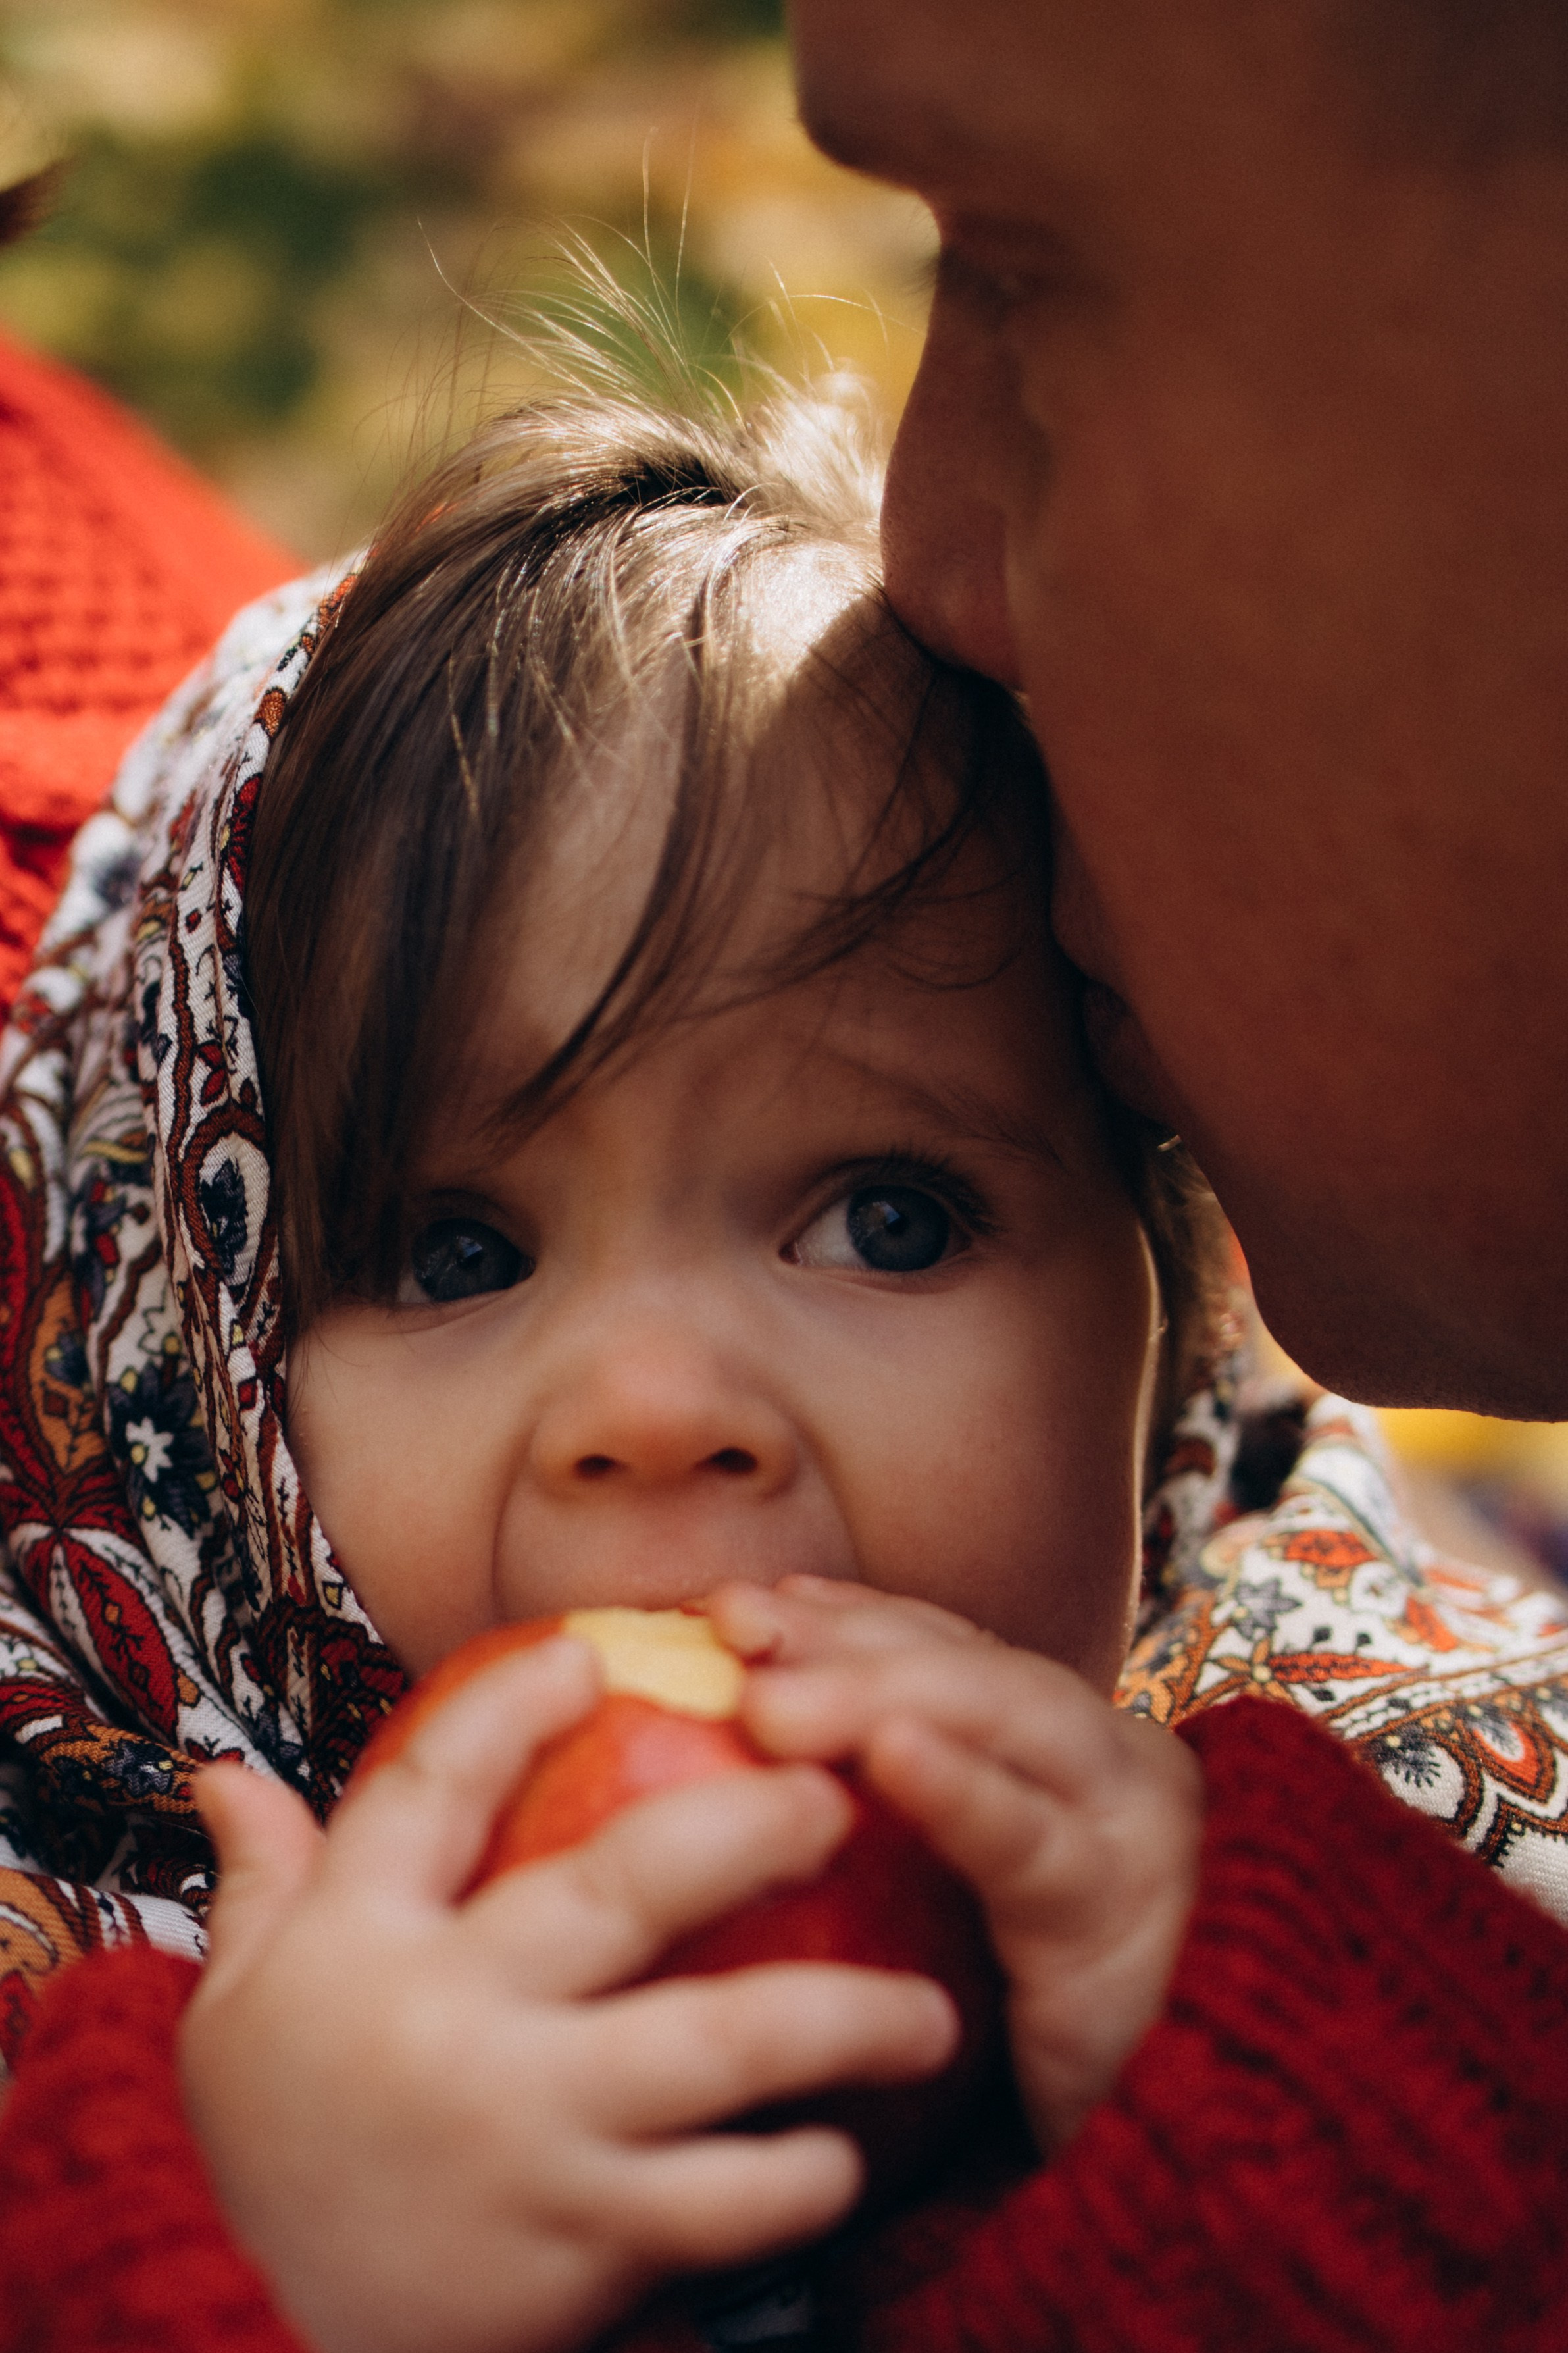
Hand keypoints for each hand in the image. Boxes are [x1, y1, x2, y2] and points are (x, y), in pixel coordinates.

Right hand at [179, 1637, 957, 2352]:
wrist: (239, 2344)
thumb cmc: (273, 2155)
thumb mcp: (239, 2011)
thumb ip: (263, 1883)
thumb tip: (226, 1769)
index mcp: (359, 1941)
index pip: (436, 1786)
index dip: (512, 1705)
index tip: (597, 1644)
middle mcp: (450, 2020)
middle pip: (618, 1888)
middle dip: (743, 1825)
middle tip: (837, 1795)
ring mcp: (522, 2132)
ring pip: (711, 2046)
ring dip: (839, 2016)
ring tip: (931, 2011)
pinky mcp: (572, 2245)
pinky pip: (714, 2204)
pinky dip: (792, 2182)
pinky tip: (847, 2157)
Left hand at [710, 1577, 1203, 2153]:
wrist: (1185, 2143)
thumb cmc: (1037, 2021)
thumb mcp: (959, 1896)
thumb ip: (884, 1816)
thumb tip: (728, 1748)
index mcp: (1061, 1743)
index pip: (945, 1647)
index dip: (843, 1617)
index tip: (739, 1605)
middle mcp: (1106, 1759)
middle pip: (970, 1667)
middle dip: (846, 1640)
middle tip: (730, 1626)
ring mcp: (1128, 1827)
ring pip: (1011, 1720)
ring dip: (882, 1694)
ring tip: (772, 1699)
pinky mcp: (1125, 1918)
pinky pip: (1036, 1845)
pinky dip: (964, 1792)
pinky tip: (894, 1758)